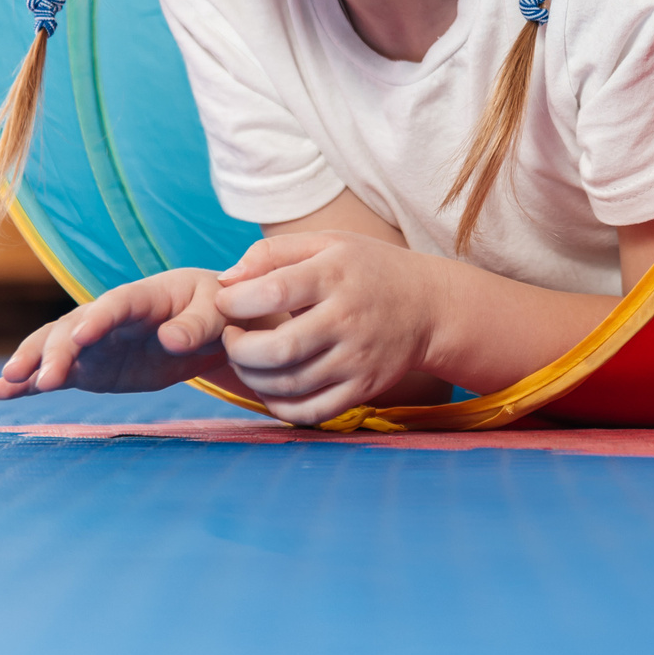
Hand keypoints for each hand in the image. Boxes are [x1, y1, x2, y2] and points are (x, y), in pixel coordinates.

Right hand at [0, 268, 230, 399]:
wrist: (210, 325)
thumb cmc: (217, 309)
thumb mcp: (217, 313)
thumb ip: (196, 325)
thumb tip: (172, 339)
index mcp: (143, 297)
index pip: (116, 304)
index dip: (98, 319)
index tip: (80, 336)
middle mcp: (109, 317)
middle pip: (75, 330)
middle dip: (55, 352)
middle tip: (39, 377)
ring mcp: (94, 343)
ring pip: (56, 348)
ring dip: (32, 363)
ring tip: (5, 384)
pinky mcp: (90, 368)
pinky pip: (56, 374)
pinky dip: (28, 383)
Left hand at [215, 232, 443, 425]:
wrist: (428, 305)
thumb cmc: (366, 268)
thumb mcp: (326, 242)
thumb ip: (271, 253)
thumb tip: (225, 282)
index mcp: (335, 274)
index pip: (272, 292)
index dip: (236, 302)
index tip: (226, 303)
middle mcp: (348, 318)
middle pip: (278, 348)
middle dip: (238, 349)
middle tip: (231, 338)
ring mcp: (358, 358)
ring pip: (289, 384)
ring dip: (251, 378)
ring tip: (247, 360)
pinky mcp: (364, 388)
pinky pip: (311, 412)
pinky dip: (279, 407)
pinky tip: (270, 388)